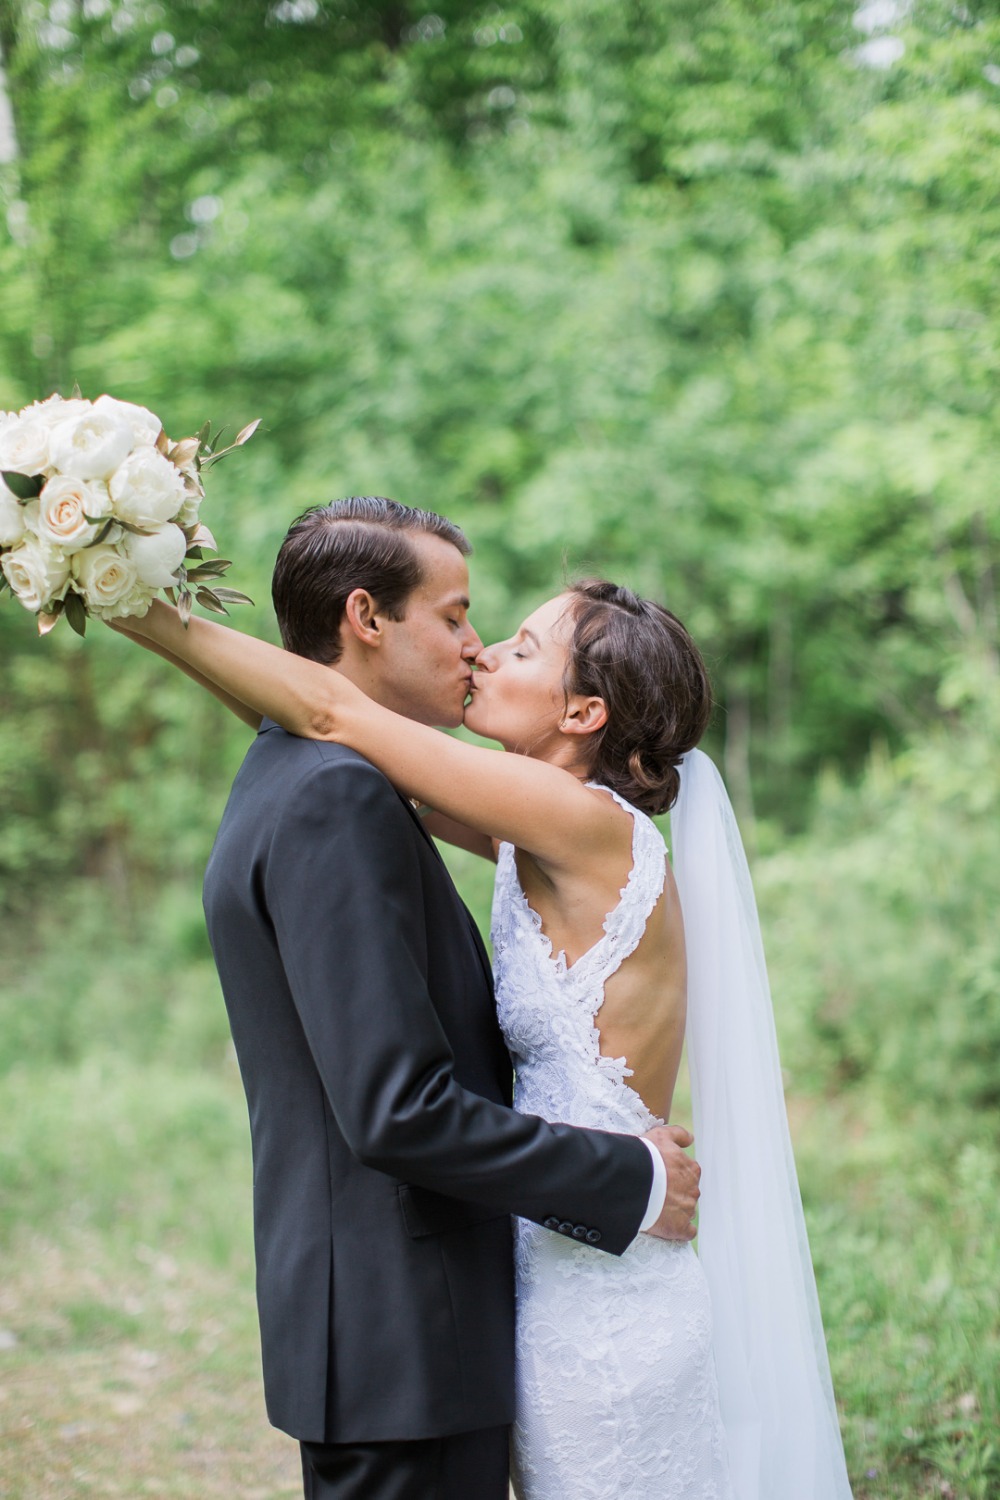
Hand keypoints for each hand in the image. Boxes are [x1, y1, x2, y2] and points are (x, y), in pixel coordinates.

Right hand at [643, 1124, 700, 1241]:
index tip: (662, 1176)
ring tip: (657, 1208)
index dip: (675, 1175)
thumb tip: (691, 1138)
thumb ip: (679, 1134)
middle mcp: (693, 1189)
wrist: (634, 1182)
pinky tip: (670, 1227)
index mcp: (691, 1169)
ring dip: (676, 1210)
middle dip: (676, 1193)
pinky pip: (687, 1232)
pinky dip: (681, 1230)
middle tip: (657, 1192)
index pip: (689, 1174)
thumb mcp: (661, 1135)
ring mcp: (687, 1209)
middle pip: (688, 1192)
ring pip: (686, 1210)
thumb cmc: (647, 1157)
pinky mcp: (679, 1228)